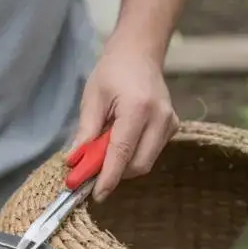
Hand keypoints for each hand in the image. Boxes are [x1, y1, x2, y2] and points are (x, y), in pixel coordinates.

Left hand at [70, 44, 178, 201]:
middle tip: (93, 169)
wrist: (140, 53)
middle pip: (139, 165)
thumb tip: (74, 162)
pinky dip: (133, 155)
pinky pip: (151, 153)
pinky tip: (121, 141)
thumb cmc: (113, 72)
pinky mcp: (173, 127)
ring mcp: (170, 123)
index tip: (95, 195)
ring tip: (105, 148)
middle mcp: (160, 118)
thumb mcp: (93, 98)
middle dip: (115, 174)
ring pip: (146, 162)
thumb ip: (86, 132)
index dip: (108, 177)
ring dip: (123, 165)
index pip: (122, 152)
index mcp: (138, 108)